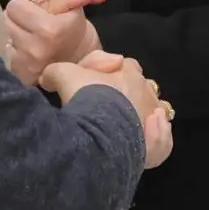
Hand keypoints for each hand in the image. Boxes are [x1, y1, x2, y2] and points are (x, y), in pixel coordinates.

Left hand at [3, 0, 109, 85]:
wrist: (84, 58)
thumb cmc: (74, 22)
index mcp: (49, 30)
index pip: (15, 5)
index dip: (29, 6)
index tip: (43, 13)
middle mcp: (35, 51)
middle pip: (6, 19)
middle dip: (21, 18)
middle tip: (37, 24)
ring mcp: (27, 67)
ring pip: (3, 34)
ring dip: (16, 32)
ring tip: (32, 36)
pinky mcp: (20, 76)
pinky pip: (4, 52)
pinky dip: (14, 49)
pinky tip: (28, 50)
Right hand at [40, 56, 172, 169]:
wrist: (102, 132)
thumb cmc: (86, 99)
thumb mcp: (63, 75)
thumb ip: (55, 72)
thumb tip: (47, 78)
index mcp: (128, 70)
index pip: (125, 65)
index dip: (110, 72)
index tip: (92, 85)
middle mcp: (147, 90)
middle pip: (141, 88)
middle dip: (128, 94)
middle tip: (105, 108)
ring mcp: (155, 117)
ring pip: (155, 113)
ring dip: (143, 117)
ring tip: (125, 126)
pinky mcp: (157, 145)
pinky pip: (161, 142)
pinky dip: (154, 140)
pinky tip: (141, 141)